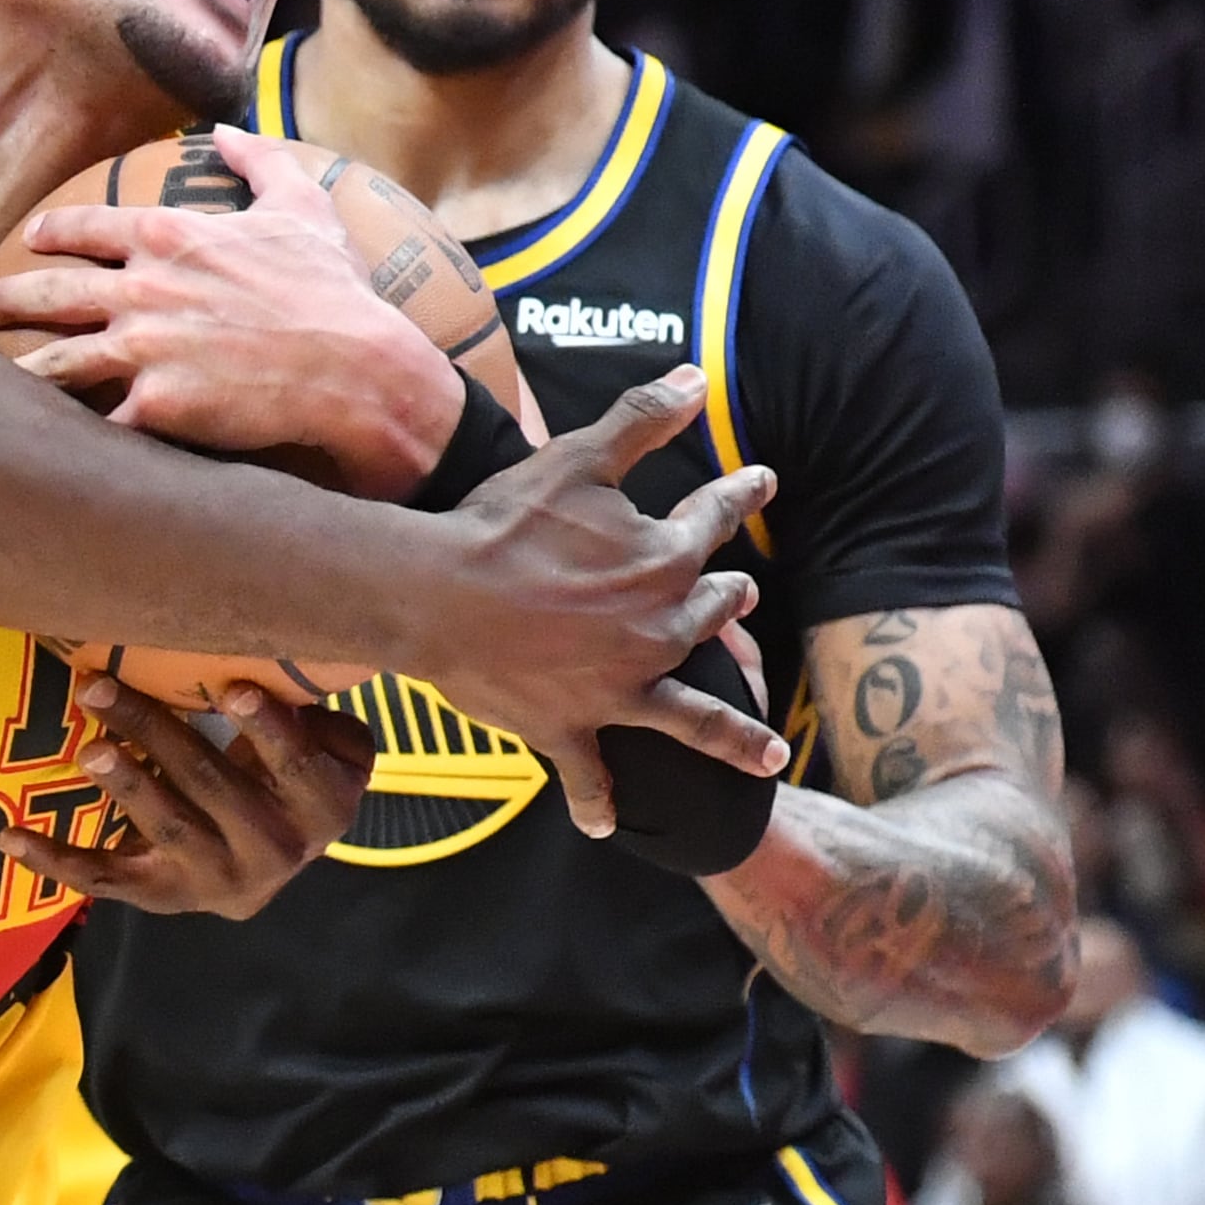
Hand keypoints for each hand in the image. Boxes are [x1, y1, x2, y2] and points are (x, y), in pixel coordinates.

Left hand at [0, 127, 468, 495]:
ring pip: (55, 361)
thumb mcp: (302, 205)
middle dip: (9, 299)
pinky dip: (72, 431)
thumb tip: (229, 131)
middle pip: (49, 292)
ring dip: (22, 367)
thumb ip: (259, 162)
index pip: (84, 228)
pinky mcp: (153, 407)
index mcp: (168, 237)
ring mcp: (142, 351)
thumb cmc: (331, 286)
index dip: (50, 233)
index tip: (31, 240)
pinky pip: (96, 422)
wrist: (354, 365)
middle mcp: (141, 290)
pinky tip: (49, 438)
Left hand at [0, 677, 375, 919]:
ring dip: (125, 785)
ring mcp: (213, 879)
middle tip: (102, 687)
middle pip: (210, 785)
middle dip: (155, 732)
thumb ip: (317, 716)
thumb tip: (271, 673)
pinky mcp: (161, 895)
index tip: (231, 689)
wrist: (272, 860)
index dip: (267, 731)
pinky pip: (105, 878)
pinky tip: (12, 836)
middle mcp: (272, 852)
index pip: (296, 768)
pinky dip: (56, 860)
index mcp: (321, 810)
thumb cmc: (293, 775)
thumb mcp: (332, 747)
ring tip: (89, 749)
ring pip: (165, 826)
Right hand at [417, 369, 784, 836]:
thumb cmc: (505, 523)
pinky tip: (609, 826)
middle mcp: (658, 633)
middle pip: (710, 614)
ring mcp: (618, 689)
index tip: (764, 483)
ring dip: (731, 735)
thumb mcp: (577, 457)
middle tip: (743, 593)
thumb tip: (694, 378)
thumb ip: (641, 420)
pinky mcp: (570, 728)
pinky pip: (591, 776)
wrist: (437, 596)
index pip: (715, 519)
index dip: (741, 495)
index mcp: (665, 561)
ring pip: (690, 717)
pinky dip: (599, 803)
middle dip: (730, 600)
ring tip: (767, 755)